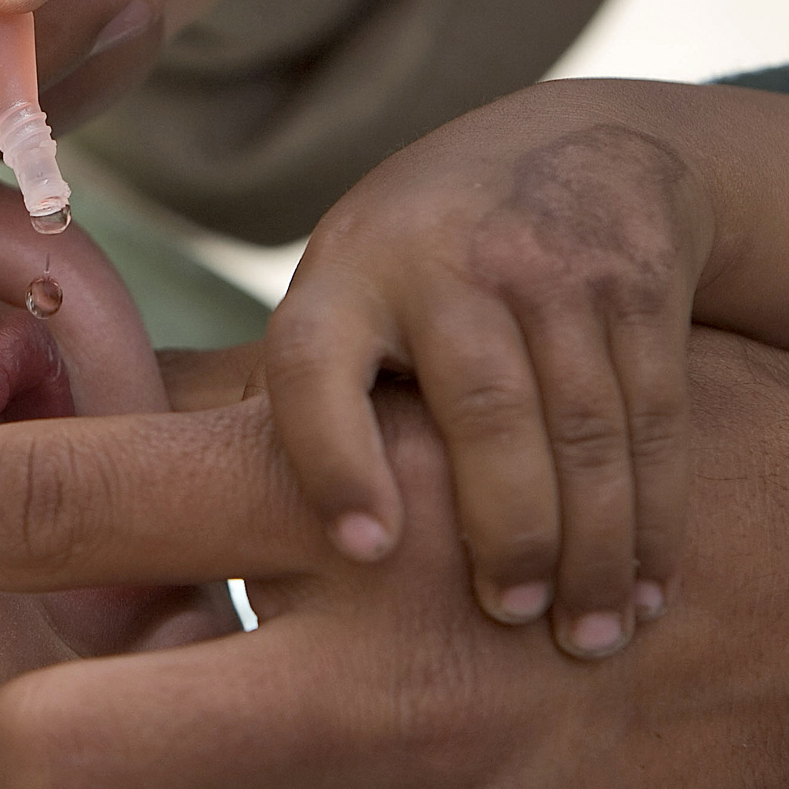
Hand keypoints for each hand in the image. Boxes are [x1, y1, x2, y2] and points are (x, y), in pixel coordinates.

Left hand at [267, 80, 711, 656]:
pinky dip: (656, 510)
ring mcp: (547, 264)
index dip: (331, 456)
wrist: (573, 152)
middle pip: (479, 410)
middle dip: (502, 529)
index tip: (361, 550)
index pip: (313, 367)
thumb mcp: (336, 304)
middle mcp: (439, 262)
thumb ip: (276, 399)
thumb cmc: (413, 278)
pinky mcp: (638, 278)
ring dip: (592, 542)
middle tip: (509, 623)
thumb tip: (131, 508)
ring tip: (587, 636)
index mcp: (339, 283)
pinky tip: (650, 583)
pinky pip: (653, 412)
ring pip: (578, 425)